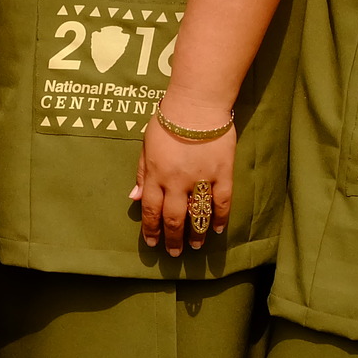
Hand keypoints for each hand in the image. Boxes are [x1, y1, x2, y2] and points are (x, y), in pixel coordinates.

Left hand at [131, 116, 235, 256]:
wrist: (196, 105)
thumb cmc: (168, 121)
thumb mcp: (146, 145)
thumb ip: (142, 172)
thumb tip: (135, 198)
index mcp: (156, 174)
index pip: (151, 209)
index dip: (151, 229)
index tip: (152, 242)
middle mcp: (176, 182)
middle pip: (173, 218)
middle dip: (172, 238)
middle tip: (174, 252)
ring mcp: (201, 179)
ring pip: (197, 214)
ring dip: (195, 233)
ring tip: (195, 246)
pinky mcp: (222, 174)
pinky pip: (222, 202)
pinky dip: (220, 218)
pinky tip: (216, 229)